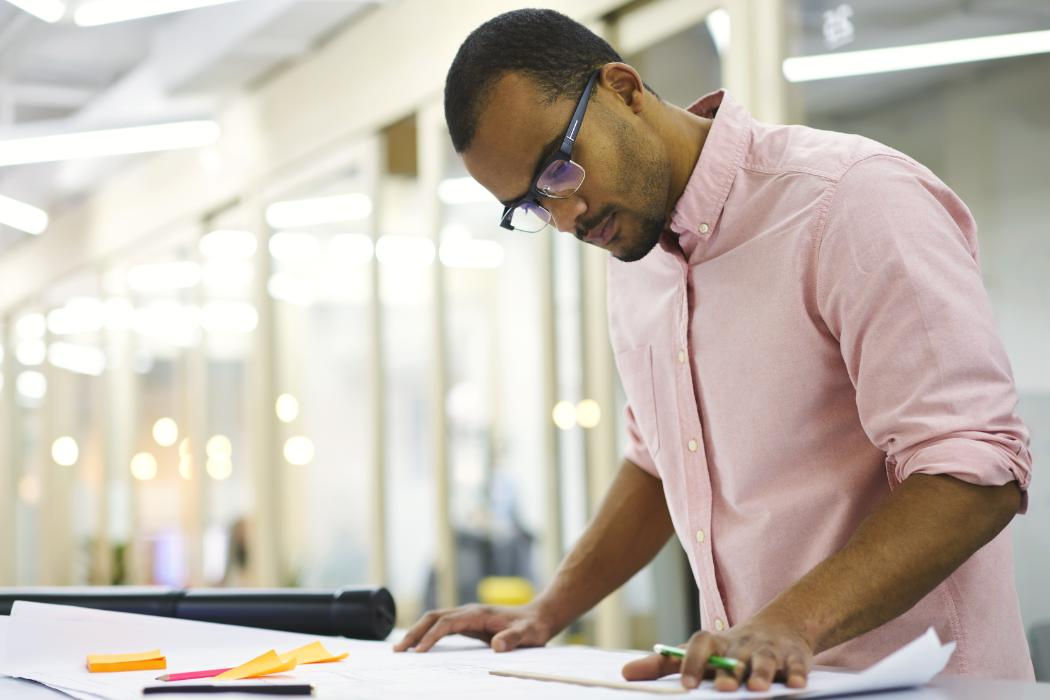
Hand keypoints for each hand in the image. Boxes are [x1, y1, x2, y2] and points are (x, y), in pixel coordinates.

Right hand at [393, 602, 557, 652]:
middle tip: (397, 650)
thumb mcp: (528, 634)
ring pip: (435, 619)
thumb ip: (513, 639)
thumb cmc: (533, 627)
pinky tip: (420, 645)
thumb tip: (497, 646)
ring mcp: (468, 615)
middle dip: (414, 632)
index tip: (419, 651)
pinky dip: (428, 633)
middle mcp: (469, 611)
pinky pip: (442, 626)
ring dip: (417, 632)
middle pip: (434, 617)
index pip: (447, 623)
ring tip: (401, 648)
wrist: (540, 616)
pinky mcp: (469, 622)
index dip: (431, 636)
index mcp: (479, 614)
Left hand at [621, 616, 812, 691]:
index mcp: (716, 644)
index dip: (692, 663)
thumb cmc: (728, 651)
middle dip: (730, 673)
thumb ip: (663, 665)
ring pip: (766, 661)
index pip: (699, 645)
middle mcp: (741, 645)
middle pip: (735, 657)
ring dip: (763, 674)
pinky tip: (797, 686)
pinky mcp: (795, 658)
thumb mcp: (698, 654)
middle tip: (724, 689)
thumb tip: (623, 673)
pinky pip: (797, 666)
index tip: (685, 686)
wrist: (778, 629)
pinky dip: (797, 674)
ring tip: (759, 689)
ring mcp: (769, 650)